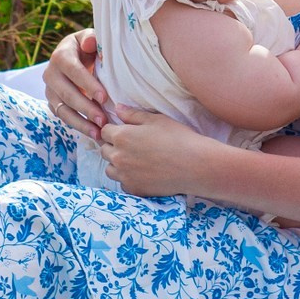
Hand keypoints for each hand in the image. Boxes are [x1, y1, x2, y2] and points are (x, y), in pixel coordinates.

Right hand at [44, 28, 111, 139]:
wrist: (76, 55)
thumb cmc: (88, 47)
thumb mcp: (90, 38)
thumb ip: (91, 39)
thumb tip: (91, 43)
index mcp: (61, 56)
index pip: (73, 71)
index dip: (88, 84)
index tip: (104, 97)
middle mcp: (50, 74)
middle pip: (67, 94)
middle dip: (86, 108)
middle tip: (103, 120)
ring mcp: (50, 91)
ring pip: (63, 110)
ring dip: (81, 123)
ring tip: (98, 133)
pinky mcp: (53, 103)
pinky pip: (64, 118)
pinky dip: (78, 127)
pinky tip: (93, 134)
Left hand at [96, 108, 213, 197]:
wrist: (195, 166)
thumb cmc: (178, 138)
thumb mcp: (156, 120)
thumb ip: (133, 114)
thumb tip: (117, 108)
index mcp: (122, 136)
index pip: (104, 131)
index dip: (113, 129)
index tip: (124, 131)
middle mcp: (118, 157)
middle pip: (104, 150)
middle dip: (113, 146)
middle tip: (131, 145)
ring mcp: (125, 176)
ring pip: (110, 169)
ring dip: (117, 164)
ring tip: (135, 161)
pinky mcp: (134, 190)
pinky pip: (122, 183)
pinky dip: (128, 178)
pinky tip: (142, 173)